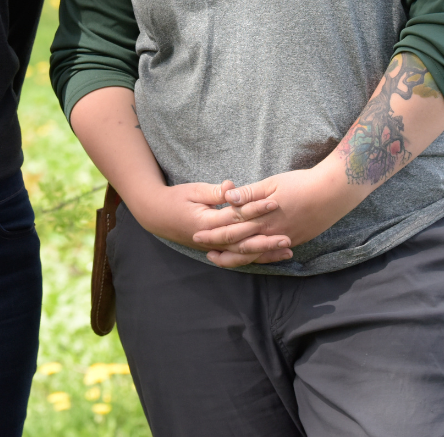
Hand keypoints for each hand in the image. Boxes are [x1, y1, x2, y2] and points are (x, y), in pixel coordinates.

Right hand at [126, 180, 293, 263]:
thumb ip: (214, 191)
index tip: (273, 202)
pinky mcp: (215, 249)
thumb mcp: (193, 190)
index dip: (255, 209)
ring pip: (242, 253)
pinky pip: (237, 256)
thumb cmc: (175, 199)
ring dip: (264, 252)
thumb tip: (232, 187)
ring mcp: (213, 246)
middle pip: (243, 240)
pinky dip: (255, 257)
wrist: (156, 215)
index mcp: (206, 222)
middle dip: (266, 238)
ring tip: (286, 250)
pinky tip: (271, 256)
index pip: (235, 216)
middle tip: (287, 235)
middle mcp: (211, 238)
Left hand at [190, 164, 356, 268]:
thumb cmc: (301, 183)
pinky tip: (251, 258)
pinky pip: (271, 254)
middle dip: (220, 248)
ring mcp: (283, 240)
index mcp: (262, 218)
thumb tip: (227, 199)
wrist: (333, 193)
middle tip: (202, 250)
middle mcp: (271, 233)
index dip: (213, 233)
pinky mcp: (294, 241)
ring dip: (236, 257)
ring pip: (255, 254)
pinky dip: (258, 257)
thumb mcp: (272, 183)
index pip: (232, 228)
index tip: (197, 234)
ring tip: (221, 259)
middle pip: (240, 245)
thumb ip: (249, 194)